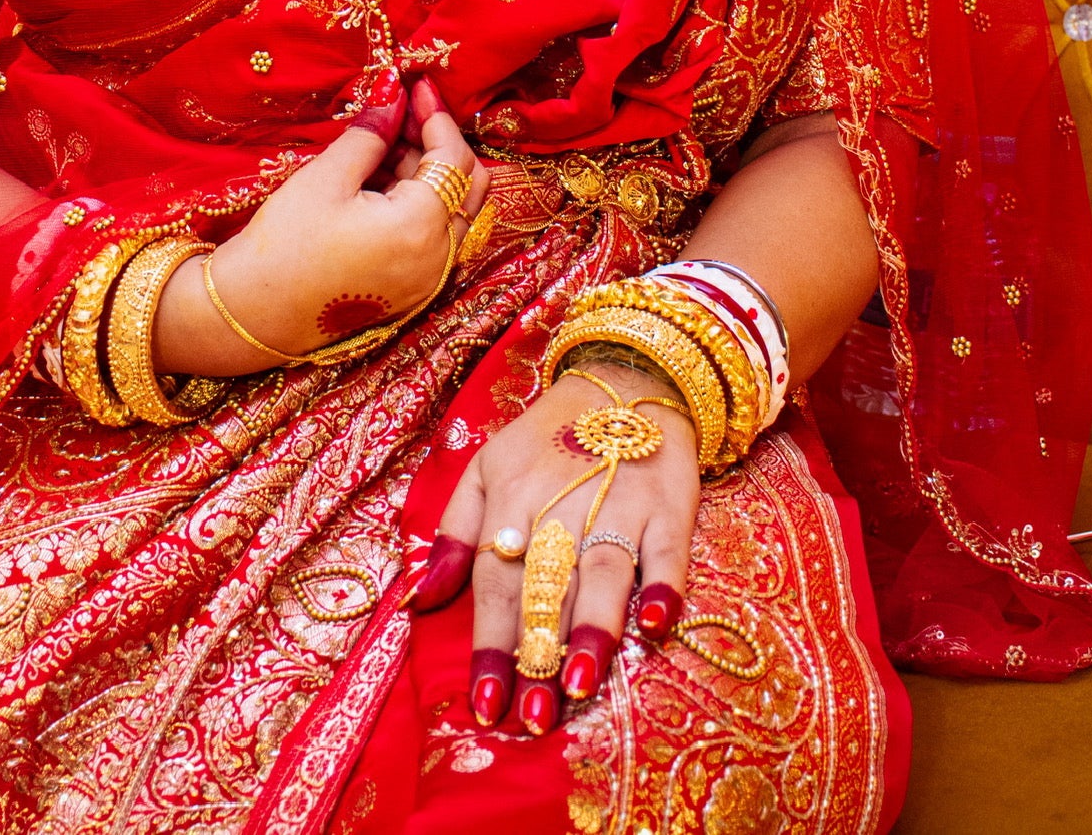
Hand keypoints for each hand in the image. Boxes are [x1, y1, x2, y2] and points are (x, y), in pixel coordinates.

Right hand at [154, 73, 487, 376]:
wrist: (254, 313)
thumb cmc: (285, 244)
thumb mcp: (327, 178)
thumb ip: (372, 134)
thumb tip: (395, 93)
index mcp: (420, 230)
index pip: (455, 159)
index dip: (438, 117)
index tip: (417, 86)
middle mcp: (438, 260)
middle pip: (467, 185)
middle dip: (440, 143)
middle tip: (402, 113)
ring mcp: (429, 280)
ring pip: (453, 210)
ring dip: (430, 172)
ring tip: (383, 145)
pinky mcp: (413, 289)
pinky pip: (436, 235)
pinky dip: (420, 202)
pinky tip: (382, 180)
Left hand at [409, 360, 698, 734]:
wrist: (624, 376)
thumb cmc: (546, 438)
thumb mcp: (486, 466)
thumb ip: (453, 530)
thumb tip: (422, 597)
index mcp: (512, 492)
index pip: (495, 575)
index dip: (490, 639)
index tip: (486, 703)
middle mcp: (563, 498)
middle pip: (547, 582)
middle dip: (537, 651)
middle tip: (533, 716)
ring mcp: (620, 498)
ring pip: (603, 568)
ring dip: (592, 627)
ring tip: (580, 684)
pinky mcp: (669, 500)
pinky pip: (668, 548)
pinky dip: (664, 584)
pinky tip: (655, 624)